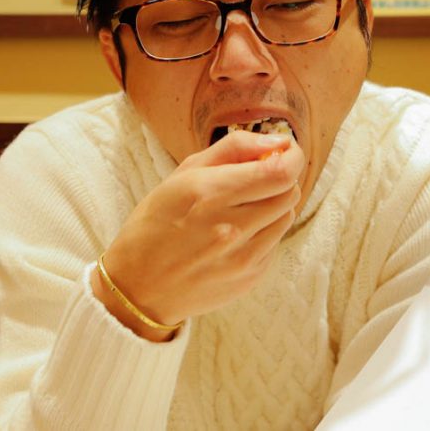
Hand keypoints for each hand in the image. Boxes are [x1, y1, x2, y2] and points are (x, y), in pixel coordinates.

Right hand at [92, 130, 303, 340]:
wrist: (138, 288)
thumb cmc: (156, 223)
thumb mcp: (182, 174)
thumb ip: (233, 149)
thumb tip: (278, 142)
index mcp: (209, 193)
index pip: (279, 171)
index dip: (291, 156)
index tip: (283, 150)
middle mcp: (230, 226)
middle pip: (289, 192)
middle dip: (282, 177)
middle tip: (261, 175)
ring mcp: (243, 257)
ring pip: (286, 215)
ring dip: (274, 203)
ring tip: (245, 205)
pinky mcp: (250, 278)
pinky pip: (275, 242)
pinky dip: (264, 230)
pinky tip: (236, 233)